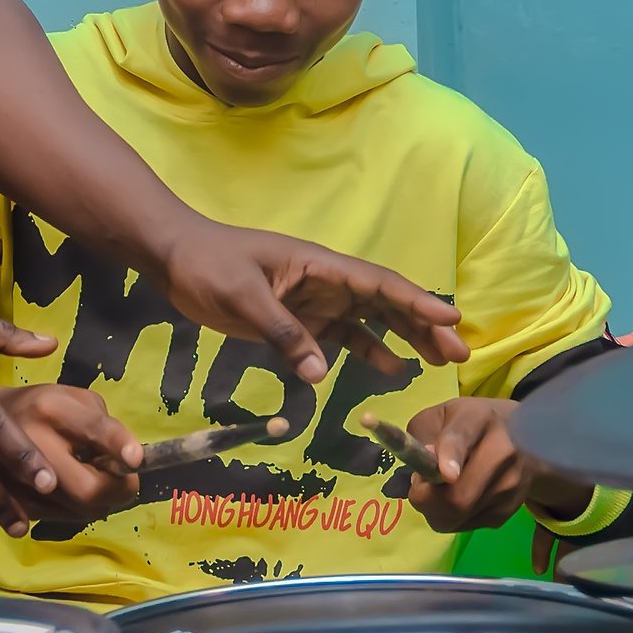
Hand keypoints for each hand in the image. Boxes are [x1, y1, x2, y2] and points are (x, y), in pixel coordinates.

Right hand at [0, 385, 140, 523]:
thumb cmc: (37, 408)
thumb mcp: (72, 399)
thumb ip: (103, 425)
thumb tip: (126, 462)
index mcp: (51, 408)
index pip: (94, 429)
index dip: (118, 446)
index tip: (136, 459)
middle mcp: (32, 443)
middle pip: (88, 490)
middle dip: (117, 490)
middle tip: (122, 479)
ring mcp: (16, 479)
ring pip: (78, 512)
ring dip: (98, 502)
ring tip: (89, 477)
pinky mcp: (8, 504)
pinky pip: (58, 519)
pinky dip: (73, 509)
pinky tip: (66, 488)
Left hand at [152, 222, 467, 382]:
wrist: (174, 258)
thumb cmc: (207, 264)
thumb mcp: (241, 296)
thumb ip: (280, 332)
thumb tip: (319, 373)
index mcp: (318, 265)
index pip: (376, 284)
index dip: (415, 301)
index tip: (450, 318)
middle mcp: (325, 281)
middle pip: (384, 303)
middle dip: (422, 325)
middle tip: (457, 353)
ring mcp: (314, 300)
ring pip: (369, 321)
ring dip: (404, 338)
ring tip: (437, 362)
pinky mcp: (298, 319)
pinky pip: (341, 336)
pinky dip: (367, 350)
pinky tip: (391, 370)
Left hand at [405, 398, 591, 533]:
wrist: (517, 440)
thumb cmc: (465, 426)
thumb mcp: (438, 417)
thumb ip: (423, 434)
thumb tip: (426, 464)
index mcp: (477, 419)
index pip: (462, 438)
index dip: (452, 457)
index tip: (447, 474)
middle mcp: (502, 451)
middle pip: (458, 496)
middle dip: (425, 498)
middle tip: (420, 484)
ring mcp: (511, 484)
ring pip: (458, 516)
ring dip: (435, 509)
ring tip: (439, 488)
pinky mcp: (510, 510)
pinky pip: (465, 526)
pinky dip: (450, 517)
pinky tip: (457, 496)